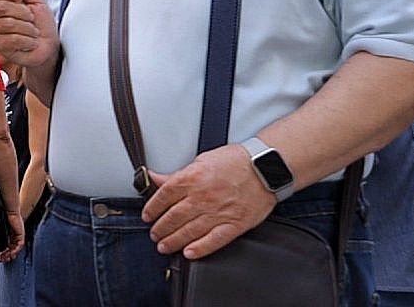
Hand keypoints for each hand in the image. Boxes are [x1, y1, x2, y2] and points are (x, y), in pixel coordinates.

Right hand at [0, 0, 57, 68]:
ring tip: (31, 32)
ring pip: (8, 23)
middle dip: (23, 12)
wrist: (49, 48)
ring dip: (27, 28)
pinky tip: (29, 42)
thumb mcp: (37, 1)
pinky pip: (12, 39)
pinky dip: (27, 41)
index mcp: (3, 3)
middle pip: (2, 6)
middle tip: (31, 18)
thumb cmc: (43, 26)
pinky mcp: (1, 47)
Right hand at [0, 210, 25, 262]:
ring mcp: (17, 236)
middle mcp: (11, 236)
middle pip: (10, 250)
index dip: (1, 253)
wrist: (7, 210)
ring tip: (5, 258)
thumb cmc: (1, 216)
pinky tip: (11, 252)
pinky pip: (19, 245)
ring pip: (14, 249)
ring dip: (10, 254)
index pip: (4, 247)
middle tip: (0, 260)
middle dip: (5, 256)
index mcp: (5, 235)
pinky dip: (15, 249)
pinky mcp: (21, 235)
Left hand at [143, 144, 275, 258]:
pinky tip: (189, 253)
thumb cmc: (236, 161)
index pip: (164, 196)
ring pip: (189, 231)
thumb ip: (177, 174)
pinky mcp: (234, 224)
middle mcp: (202, 197)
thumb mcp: (201, 160)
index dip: (152, 208)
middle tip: (154, 235)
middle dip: (160, 228)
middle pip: (173, 217)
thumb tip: (155, 178)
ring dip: (174, 240)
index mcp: (192, 178)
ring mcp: (219, 212)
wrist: (266, 168)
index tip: (147, 216)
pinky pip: (214, 240)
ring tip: (164, 246)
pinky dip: (200, 248)